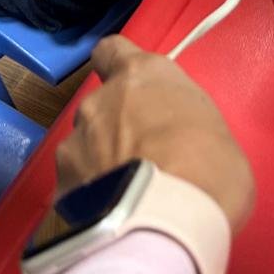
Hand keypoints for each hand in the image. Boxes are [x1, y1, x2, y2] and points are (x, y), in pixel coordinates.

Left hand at [56, 37, 254, 233]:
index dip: (117, 68)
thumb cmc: (208, 168)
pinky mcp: (59, 188)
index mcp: (140, 76)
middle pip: (99, 107)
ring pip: (83, 149)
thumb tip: (175, 147)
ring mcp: (73, 144)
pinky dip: (88, 200)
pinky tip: (110, 220)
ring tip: (124, 197)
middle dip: (114, 128)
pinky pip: (75, 188)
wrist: (166, 222)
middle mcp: (99, 101)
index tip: (131, 90)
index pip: (111, 51)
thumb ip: (182, 126)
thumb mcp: (214, 133)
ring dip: (99, 165)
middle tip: (141, 159)